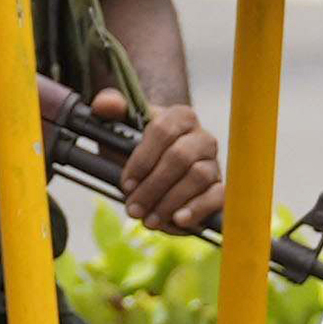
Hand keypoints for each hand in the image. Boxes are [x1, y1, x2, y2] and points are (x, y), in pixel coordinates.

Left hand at [115, 98, 224, 235]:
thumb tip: (103, 103)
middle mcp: (201, 137)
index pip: (162, 131)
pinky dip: (197, 209)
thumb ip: (110, 109)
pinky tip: (178, 220)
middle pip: (180, 157)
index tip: (125, 183)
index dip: (142, 159)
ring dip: (169, 202)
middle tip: (133, 208)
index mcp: (180, 117)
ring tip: (148, 220)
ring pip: (197, 177)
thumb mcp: (121, 130)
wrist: (159, 172)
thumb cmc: (140, 151)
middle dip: (152, 187)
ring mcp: (213, 162)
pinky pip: (217, 195)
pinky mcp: (219, 187)